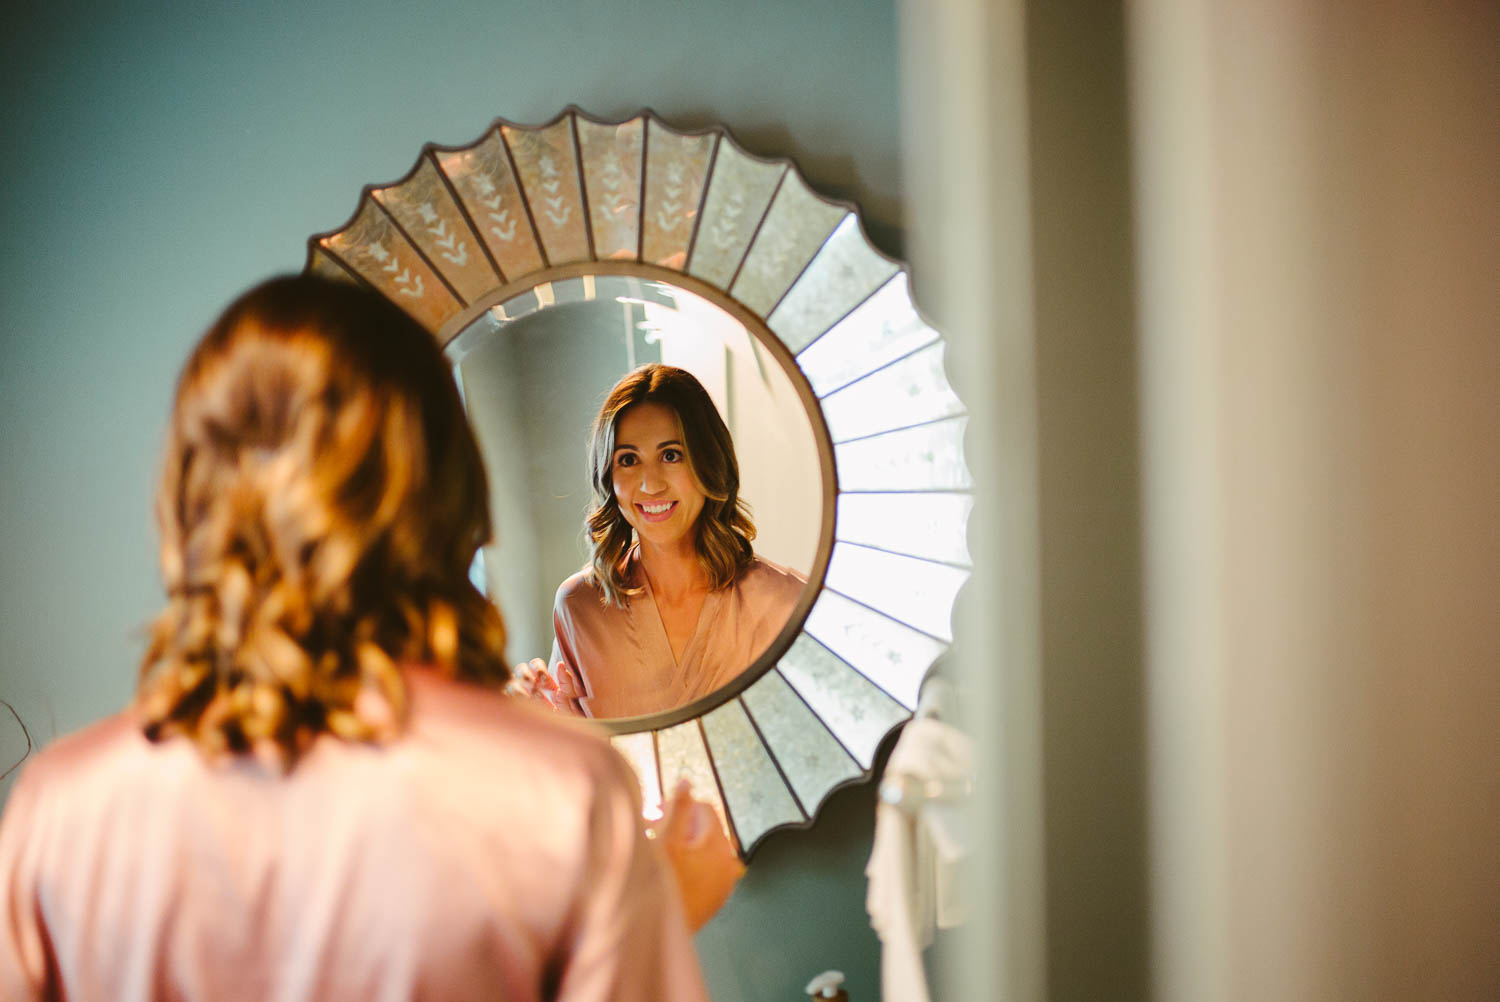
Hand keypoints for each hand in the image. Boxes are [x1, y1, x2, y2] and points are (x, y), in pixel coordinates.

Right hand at [506, 658, 583, 715]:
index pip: (535, 663)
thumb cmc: (563, 709)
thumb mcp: (568, 695)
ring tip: (530, 702)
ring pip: (511, 684)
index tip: (545, 681)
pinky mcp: (511, 705)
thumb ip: (566, 680)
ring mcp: (517, 693)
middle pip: (520, 669)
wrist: (557, 728)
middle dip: (527, 677)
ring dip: (520, 691)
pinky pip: (506, 700)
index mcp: (540, 677)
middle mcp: (527, 683)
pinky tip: (523, 709)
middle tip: (536, 689)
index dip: (539, 669)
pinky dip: (513, 703)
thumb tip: (560, 664)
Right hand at [650, 781, 745, 930]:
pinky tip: (674, 870)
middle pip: (707, 828)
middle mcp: (729, 859)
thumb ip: (678, 808)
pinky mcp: (720, 896)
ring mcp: (727, 879)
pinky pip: (710, 869)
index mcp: (718, 842)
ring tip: (662, 851)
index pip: (704, 808)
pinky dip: (695, 864)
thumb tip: (687, 782)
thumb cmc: (662, 885)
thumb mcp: (665, 840)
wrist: (662, 931)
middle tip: (655, 829)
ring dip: (687, 844)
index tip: (658, 813)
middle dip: (682, 825)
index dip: (680, 806)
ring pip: (708, 848)